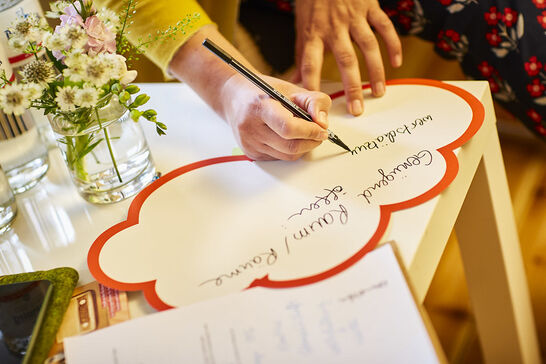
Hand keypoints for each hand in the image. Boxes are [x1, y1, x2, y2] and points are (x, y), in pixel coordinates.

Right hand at [221, 74, 330, 160]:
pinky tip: (289, 138)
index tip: (322, 129)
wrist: (235, 97)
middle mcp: (251, 128)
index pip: (288, 128)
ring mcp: (249, 143)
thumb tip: (323, 124)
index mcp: (259, 107)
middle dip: (311, 142)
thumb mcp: (291, 89)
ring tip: (306, 134)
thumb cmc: (264, 92)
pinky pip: (279, 158)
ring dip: (303, 148)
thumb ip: (314, 101)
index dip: (309, 131)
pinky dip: (290, 150)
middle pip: (290, 146)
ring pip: (287, 156)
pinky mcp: (251, 154)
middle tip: (319, 134)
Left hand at [293, 0, 401, 115]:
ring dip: (375, 72)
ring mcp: (354, 17)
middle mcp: (334, 27)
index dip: (312, 85)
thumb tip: (294, 80)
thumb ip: (302, 54)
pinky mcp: (370, 7)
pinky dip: (393, 46)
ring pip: (368, 47)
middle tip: (356, 109)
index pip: (310, 64)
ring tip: (378, 92)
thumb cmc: (313, 2)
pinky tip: (396, 63)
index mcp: (314, 33)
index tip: (315, 106)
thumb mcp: (302, 27)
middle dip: (351, 88)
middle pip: (345, 61)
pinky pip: (385, 27)